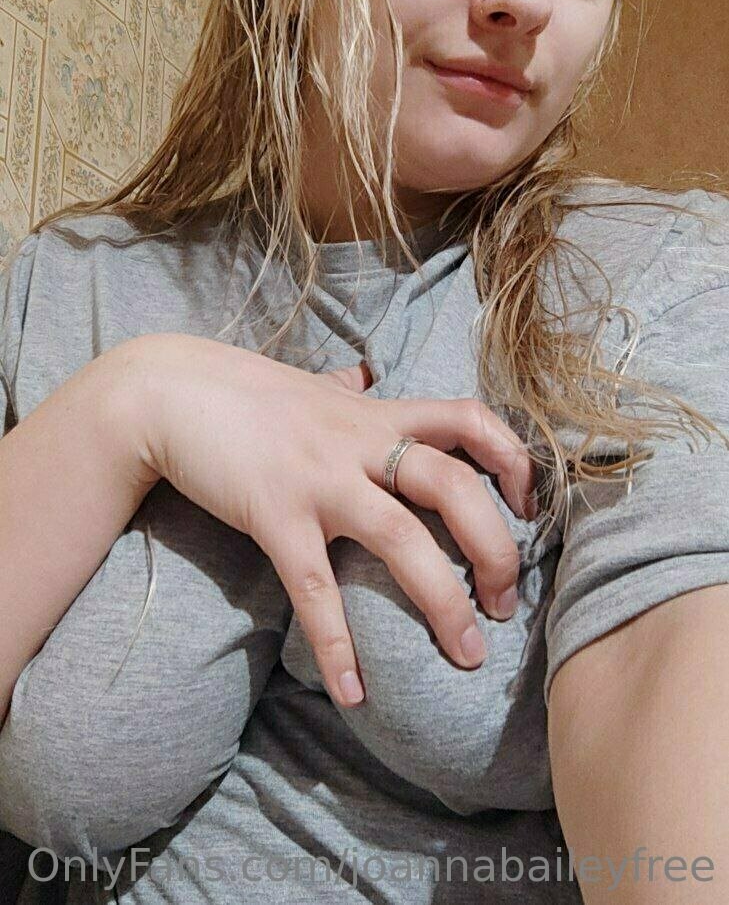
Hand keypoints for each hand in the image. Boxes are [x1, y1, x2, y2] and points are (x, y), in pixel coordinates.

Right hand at [130, 334, 536, 707]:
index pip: (469, 419)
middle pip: (455, 486)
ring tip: (467, 654)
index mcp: (376, 413)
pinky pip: (315, 588)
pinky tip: (355, 692)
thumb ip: (344, 386)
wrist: (170, 392)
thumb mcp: (309, 386)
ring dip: (444, 602)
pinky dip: (338, 645)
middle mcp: (360, 443)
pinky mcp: (275, 515)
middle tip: (507, 603)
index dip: (512, 458)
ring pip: (403, 539)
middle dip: (496, 548)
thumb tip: (361, 373)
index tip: (530, 505)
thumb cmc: (244, 394)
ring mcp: (320, 480)